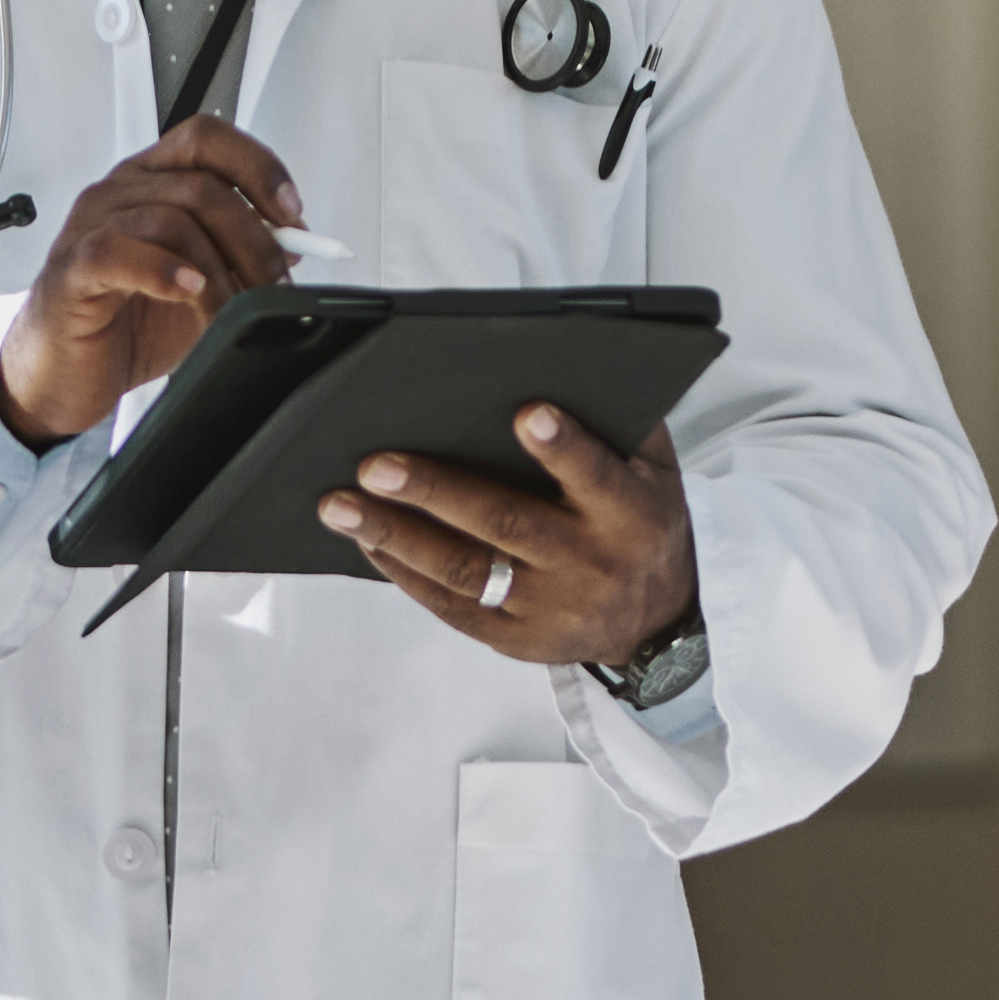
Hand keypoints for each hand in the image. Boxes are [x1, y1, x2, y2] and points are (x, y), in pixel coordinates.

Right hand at [0, 121, 302, 444]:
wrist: (66, 374)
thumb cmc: (126, 323)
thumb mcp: (202, 286)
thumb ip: (239, 258)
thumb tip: (292, 245)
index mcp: (152, 181)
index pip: (207, 138)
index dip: (257, 167)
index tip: (291, 214)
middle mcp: (119, 192)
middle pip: (201, 185)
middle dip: (254, 237)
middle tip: (275, 282)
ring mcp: (91, 226)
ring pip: (170, 220)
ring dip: (219, 269)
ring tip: (233, 308)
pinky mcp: (71, 269)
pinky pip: (116, 252)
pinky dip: (162, 270)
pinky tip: (188, 291)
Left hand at [319, 403, 699, 674]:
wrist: (655, 624)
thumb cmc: (644, 526)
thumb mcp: (657, 472)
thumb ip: (624, 422)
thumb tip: (571, 361)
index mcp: (627, 513)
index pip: (595, 476)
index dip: (563, 448)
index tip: (526, 413)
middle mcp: (586, 562)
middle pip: (505, 524)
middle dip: (435, 491)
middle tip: (377, 464)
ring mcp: (547, 606)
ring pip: (463, 569)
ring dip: (396, 536)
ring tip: (342, 506)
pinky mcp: (515, 638)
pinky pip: (452, 607)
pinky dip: (405, 574)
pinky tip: (368, 541)